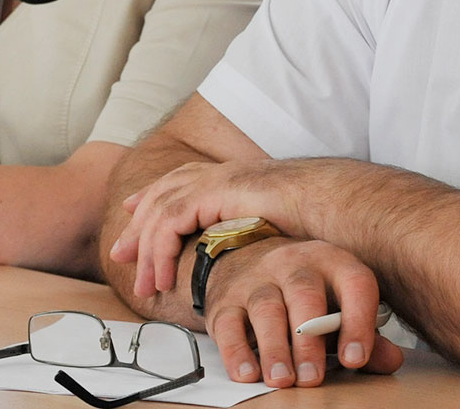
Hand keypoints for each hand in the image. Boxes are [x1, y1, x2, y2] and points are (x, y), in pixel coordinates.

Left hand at [111, 159, 311, 298]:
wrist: (339, 206)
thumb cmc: (324, 222)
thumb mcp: (281, 229)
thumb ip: (260, 237)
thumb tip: (257, 259)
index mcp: (237, 178)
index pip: (184, 182)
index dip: (156, 196)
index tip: (135, 212)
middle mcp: (224, 174)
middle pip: (164, 192)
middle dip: (138, 222)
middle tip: (120, 253)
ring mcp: (219, 179)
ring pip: (161, 209)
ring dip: (146, 249)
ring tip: (143, 285)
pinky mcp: (216, 193)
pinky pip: (172, 221)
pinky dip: (160, 250)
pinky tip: (160, 277)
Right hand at [201, 236, 402, 387]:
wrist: (245, 257)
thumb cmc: (303, 290)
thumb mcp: (337, 303)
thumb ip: (364, 333)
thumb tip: (391, 360)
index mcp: (332, 261)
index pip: (354, 282)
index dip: (358, 321)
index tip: (355, 358)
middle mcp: (294, 263)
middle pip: (304, 295)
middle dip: (308, 341)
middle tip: (312, 378)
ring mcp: (257, 278)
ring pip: (266, 308)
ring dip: (274, 348)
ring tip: (282, 380)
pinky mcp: (225, 299)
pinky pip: (228, 323)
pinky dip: (236, 351)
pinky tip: (247, 372)